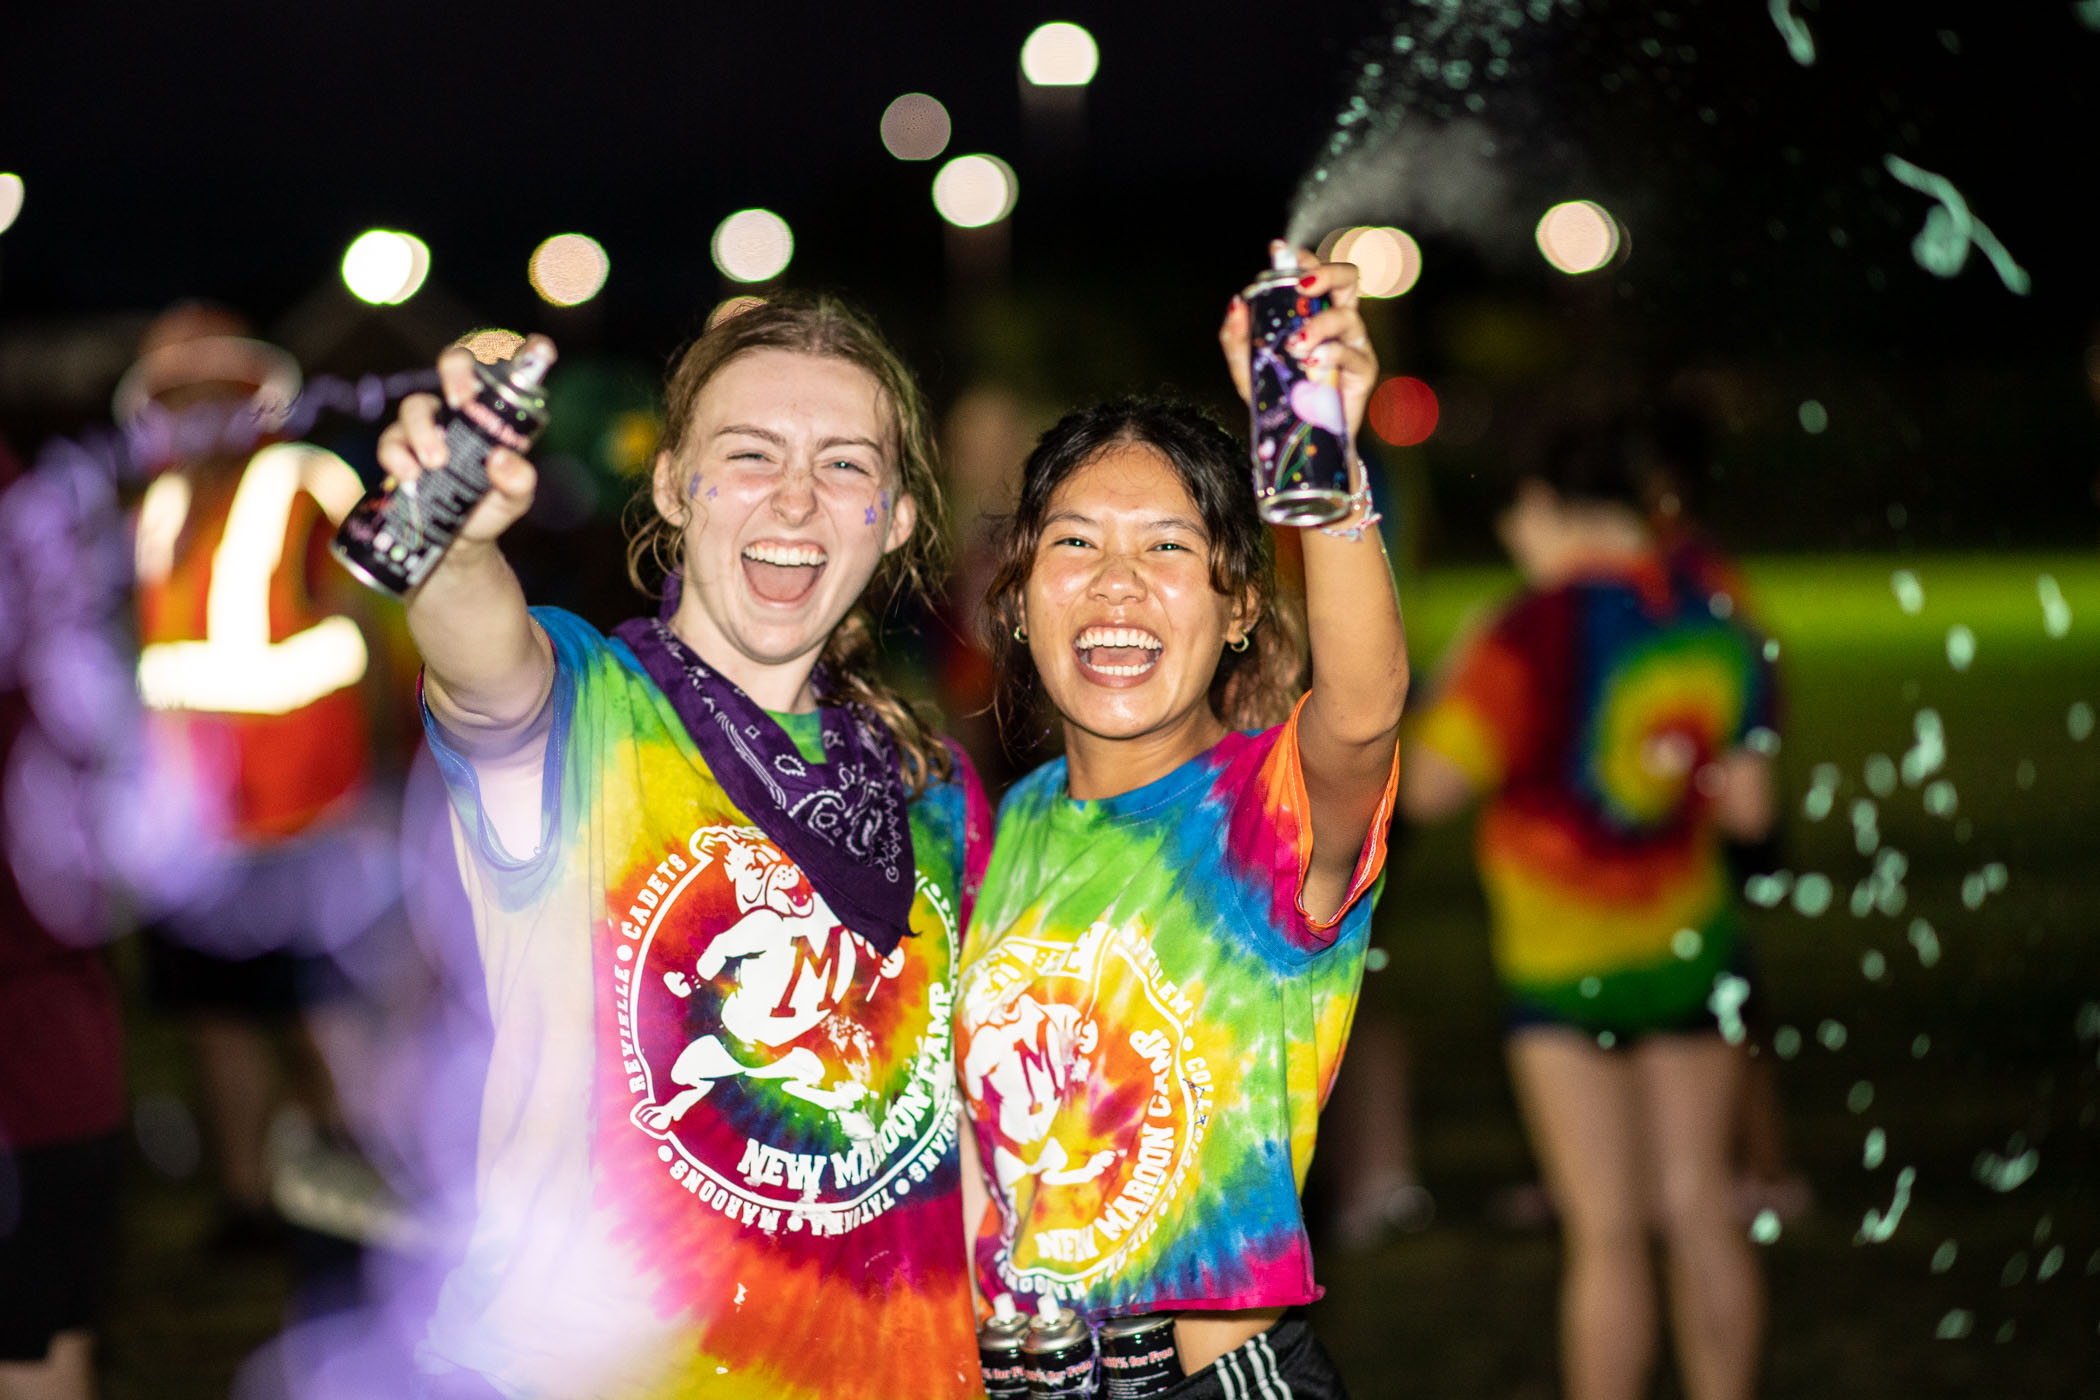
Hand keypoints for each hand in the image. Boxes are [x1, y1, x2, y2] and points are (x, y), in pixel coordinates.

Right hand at [374, 346, 537, 544]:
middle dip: (457, 372)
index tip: (539, 347)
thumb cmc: (489, 507)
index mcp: (493, 413)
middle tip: (462, 401)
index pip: (503, 369)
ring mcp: (426, 426)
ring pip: (416, 405)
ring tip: (435, 463)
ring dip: (422, 430)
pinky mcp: (398, 449)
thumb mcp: (514, 499)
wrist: (456, 543)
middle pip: (454, 366)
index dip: (520, 350)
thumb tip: (501, 461)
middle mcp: (459, 411)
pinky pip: (390, 441)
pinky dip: (397, 455)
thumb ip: (518, 482)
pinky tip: (410, 476)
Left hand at [1218, 240, 1379, 443]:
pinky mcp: (1363, 370)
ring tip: (1296, 346)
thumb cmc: (1278, 398)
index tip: (1283, 253)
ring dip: (1319, 325)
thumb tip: (1236, 303)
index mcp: (1313, 311)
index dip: (1304, 258)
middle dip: (1326, 273)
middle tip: (1303, 286)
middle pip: (1347, 277)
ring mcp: (1353, 343)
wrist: (1301, 440)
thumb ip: (1237, 337)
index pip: (1315, 272)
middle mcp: (1337, 320)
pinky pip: (1350, 352)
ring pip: (1347, 315)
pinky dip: (1330, 354)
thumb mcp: (1247, 368)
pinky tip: (1312, 365)